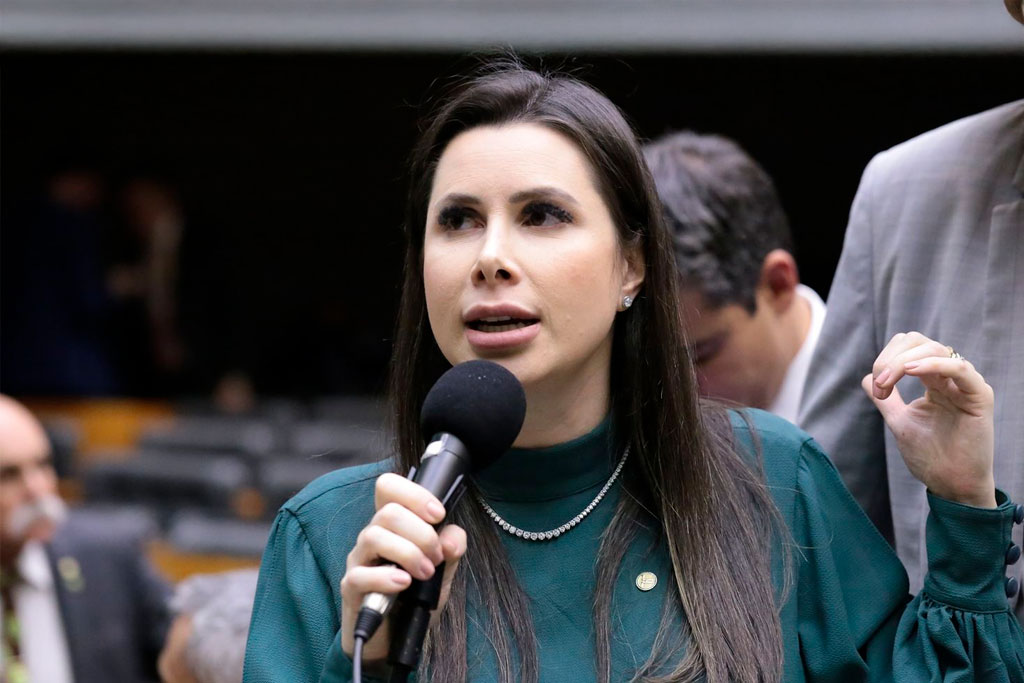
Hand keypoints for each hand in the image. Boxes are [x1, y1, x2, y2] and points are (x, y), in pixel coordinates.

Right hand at [340, 473, 466, 664]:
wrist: (395, 642)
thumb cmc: (413, 600)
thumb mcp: (442, 573)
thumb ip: (451, 550)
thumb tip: (453, 538)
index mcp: (393, 526)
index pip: (389, 488)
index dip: (414, 493)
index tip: (438, 514)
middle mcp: (372, 538)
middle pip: (388, 512)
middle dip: (421, 533)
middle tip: (436, 557)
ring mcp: (358, 562)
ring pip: (373, 536)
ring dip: (408, 553)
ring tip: (425, 573)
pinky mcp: (351, 589)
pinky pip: (360, 575)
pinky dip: (385, 577)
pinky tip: (404, 583)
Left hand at [863, 332, 995, 507]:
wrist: (951, 484)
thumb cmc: (930, 456)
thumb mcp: (900, 421)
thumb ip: (887, 399)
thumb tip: (867, 378)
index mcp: (934, 382)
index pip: (909, 348)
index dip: (886, 358)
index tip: (877, 386)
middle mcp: (950, 379)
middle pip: (920, 343)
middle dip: (892, 357)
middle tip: (881, 383)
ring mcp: (966, 386)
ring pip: (937, 350)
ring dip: (904, 362)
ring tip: (888, 381)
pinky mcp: (979, 397)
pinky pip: (961, 368)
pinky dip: (934, 364)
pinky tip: (913, 371)